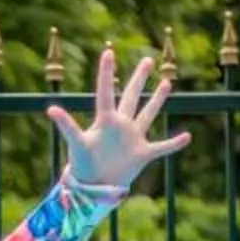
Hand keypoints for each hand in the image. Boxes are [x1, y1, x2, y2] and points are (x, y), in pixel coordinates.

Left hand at [48, 44, 191, 195]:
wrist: (92, 188)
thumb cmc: (82, 165)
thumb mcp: (76, 143)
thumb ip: (67, 126)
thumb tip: (51, 109)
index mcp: (105, 121)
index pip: (106, 93)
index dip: (106, 73)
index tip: (108, 52)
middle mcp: (120, 125)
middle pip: (131, 97)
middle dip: (139, 79)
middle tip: (148, 60)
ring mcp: (133, 138)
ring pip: (148, 114)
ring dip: (157, 100)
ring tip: (167, 82)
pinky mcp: (142, 154)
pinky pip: (162, 147)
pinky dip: (174, 143)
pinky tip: (188, 136)